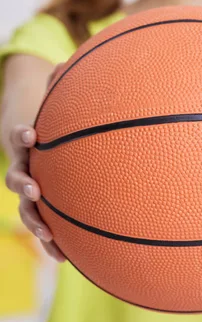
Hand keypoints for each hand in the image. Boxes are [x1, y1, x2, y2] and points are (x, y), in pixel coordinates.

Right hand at [5, 63, 65, 261]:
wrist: (46, 147)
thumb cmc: (58, 123)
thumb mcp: (59, 105)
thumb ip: (61, 87)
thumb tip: (66, 64)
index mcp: (28, 142)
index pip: (18, 136)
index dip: (20, 134)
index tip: (31, 132)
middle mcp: (25, 167)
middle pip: (16, 176)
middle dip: (23, 183)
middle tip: (35, 188)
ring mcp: (32, 191)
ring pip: (26, 208)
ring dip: (34, 220)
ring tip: (47, 233)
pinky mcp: (43, 209)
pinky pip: (45, 227)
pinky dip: (51, 242)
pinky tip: (65, 258)